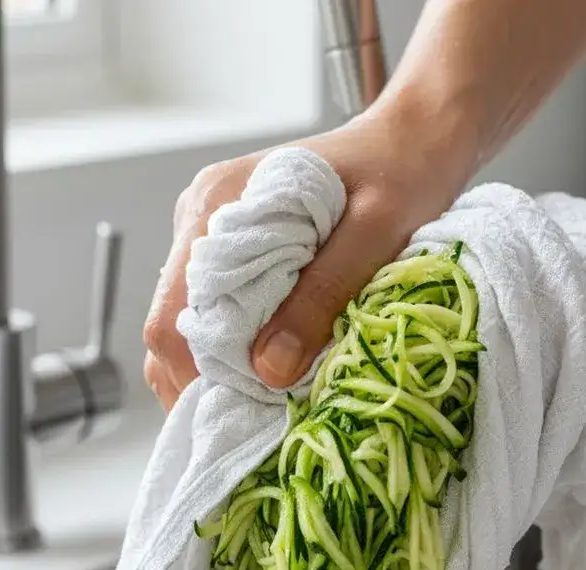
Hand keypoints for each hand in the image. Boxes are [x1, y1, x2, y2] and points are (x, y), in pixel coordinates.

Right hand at [142, 103, 474, 410]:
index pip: (171, 313)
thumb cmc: (401, 172)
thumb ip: (321, 295)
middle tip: (256, 414)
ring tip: (266, 397)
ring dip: (220, 369)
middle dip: (205, 379)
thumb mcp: (374, 233)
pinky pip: (215, 312)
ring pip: (189, 324)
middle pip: (171, 324)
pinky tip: (272, 366)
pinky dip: (236, 350)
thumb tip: (268, 370)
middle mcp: (202, 219)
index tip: (239, 410)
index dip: (195, 374)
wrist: (415, 139)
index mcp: (218, 205)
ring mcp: (214, 235)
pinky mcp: (235, 250)